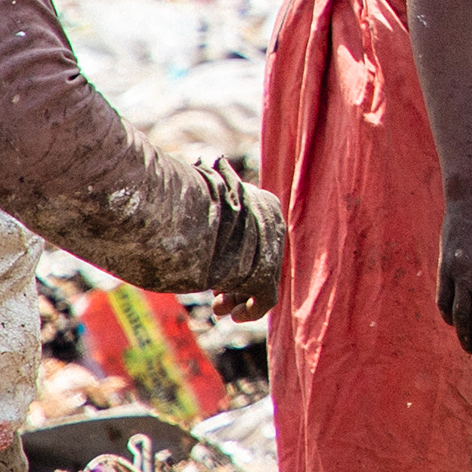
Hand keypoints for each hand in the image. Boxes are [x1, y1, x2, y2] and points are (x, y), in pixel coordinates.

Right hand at [205, 173, 283, 320]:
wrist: (203, 220)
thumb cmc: (196, 197)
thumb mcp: (209, 179)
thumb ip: (213, 176)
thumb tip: (208, 156)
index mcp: (266, 204)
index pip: (254, 233)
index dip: (235, 249)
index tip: (214, 261)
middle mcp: (275, 229)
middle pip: (256, 259)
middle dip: (235, 277)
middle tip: (217, 291)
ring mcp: (273, 254)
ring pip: (259, 281)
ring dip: (238, 296)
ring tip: (220, 306)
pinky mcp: (267, 278)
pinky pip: (265, 301)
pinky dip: (250, 309)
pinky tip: (234, 315)